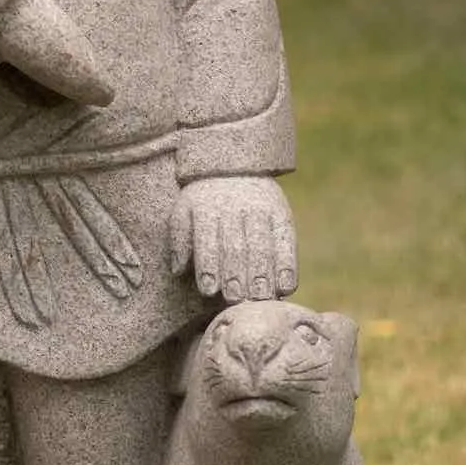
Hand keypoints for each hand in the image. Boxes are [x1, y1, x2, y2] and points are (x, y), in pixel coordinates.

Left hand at [172, 175, 296, 301]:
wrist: (234, 165)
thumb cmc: (202, 200)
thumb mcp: (183, 211)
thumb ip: (180, 240)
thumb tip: (178, 271)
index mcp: (206, 209)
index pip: (207, 241)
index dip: (208, 267)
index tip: (209, 291)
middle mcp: (234, 209)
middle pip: (236, 247)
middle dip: (236, 276)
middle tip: (237, 299)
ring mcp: (260, 210)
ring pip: (262, 246)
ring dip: (263, 276)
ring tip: (261, 299)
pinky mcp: (281, 214)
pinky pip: (286, 242)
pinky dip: (288, 267)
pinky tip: (285, 288)